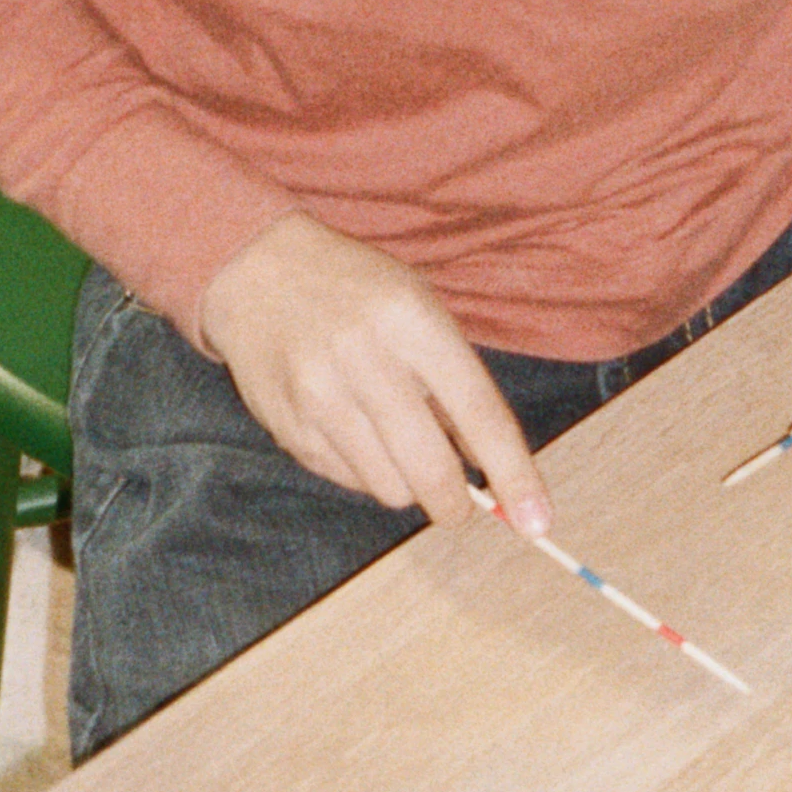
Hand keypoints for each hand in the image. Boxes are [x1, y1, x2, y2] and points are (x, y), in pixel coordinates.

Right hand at [197, 210, 544, 525]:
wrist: (255, 270)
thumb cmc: (356, 291)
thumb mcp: (418, 310)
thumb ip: (454, 383)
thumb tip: (487, 466)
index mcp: (411, 321)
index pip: (478, 412)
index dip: (513, 474)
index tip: (536, 521)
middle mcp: (364, 358)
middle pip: (429, 468)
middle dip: (454, 504)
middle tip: (458, 506)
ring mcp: (318, 395)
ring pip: (388, 486)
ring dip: (405, 484)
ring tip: (394, 444)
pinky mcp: (287, 425)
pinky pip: (346, 480)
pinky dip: (364, 472)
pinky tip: (353, 432)